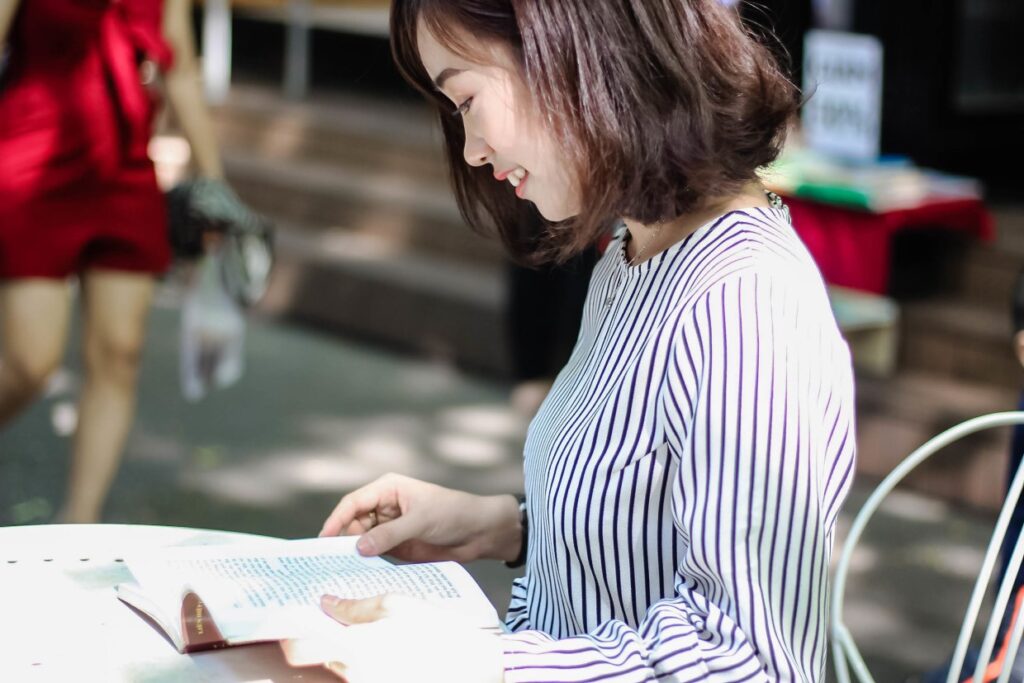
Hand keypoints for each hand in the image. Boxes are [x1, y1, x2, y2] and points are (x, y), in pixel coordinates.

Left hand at [281, 593, 504, 682]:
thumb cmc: (442, 636)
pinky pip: (358, 675)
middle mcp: (356, 674)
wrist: (475, 670)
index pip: (305, 643)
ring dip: (340, 649)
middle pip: (320, 656)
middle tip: (325, 617)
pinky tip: (379, 646)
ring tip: (361, 630)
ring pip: (338, 666)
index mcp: (357, 649)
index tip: (291, 613)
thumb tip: (328, 603)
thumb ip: (359, 607)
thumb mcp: (400, 607)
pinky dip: (359, 661)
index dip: (295, 626)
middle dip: (317, 637)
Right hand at [319, 473, 520, 563]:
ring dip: (352, 553)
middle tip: (328, 562)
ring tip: (339, 570)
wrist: (479, 532)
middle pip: (352, 523)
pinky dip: (365, 562)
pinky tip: (357, 574)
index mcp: (387, 489)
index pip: (353, 503)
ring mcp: (389, 527)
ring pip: (360, 540)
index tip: (324, 540)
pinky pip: (374, 553)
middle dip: (341, 539)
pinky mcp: (396, 546)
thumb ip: (389, 535)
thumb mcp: (420, 521)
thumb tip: (358, 547)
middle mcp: (384, 506)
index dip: (336, 520)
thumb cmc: (453, 513)